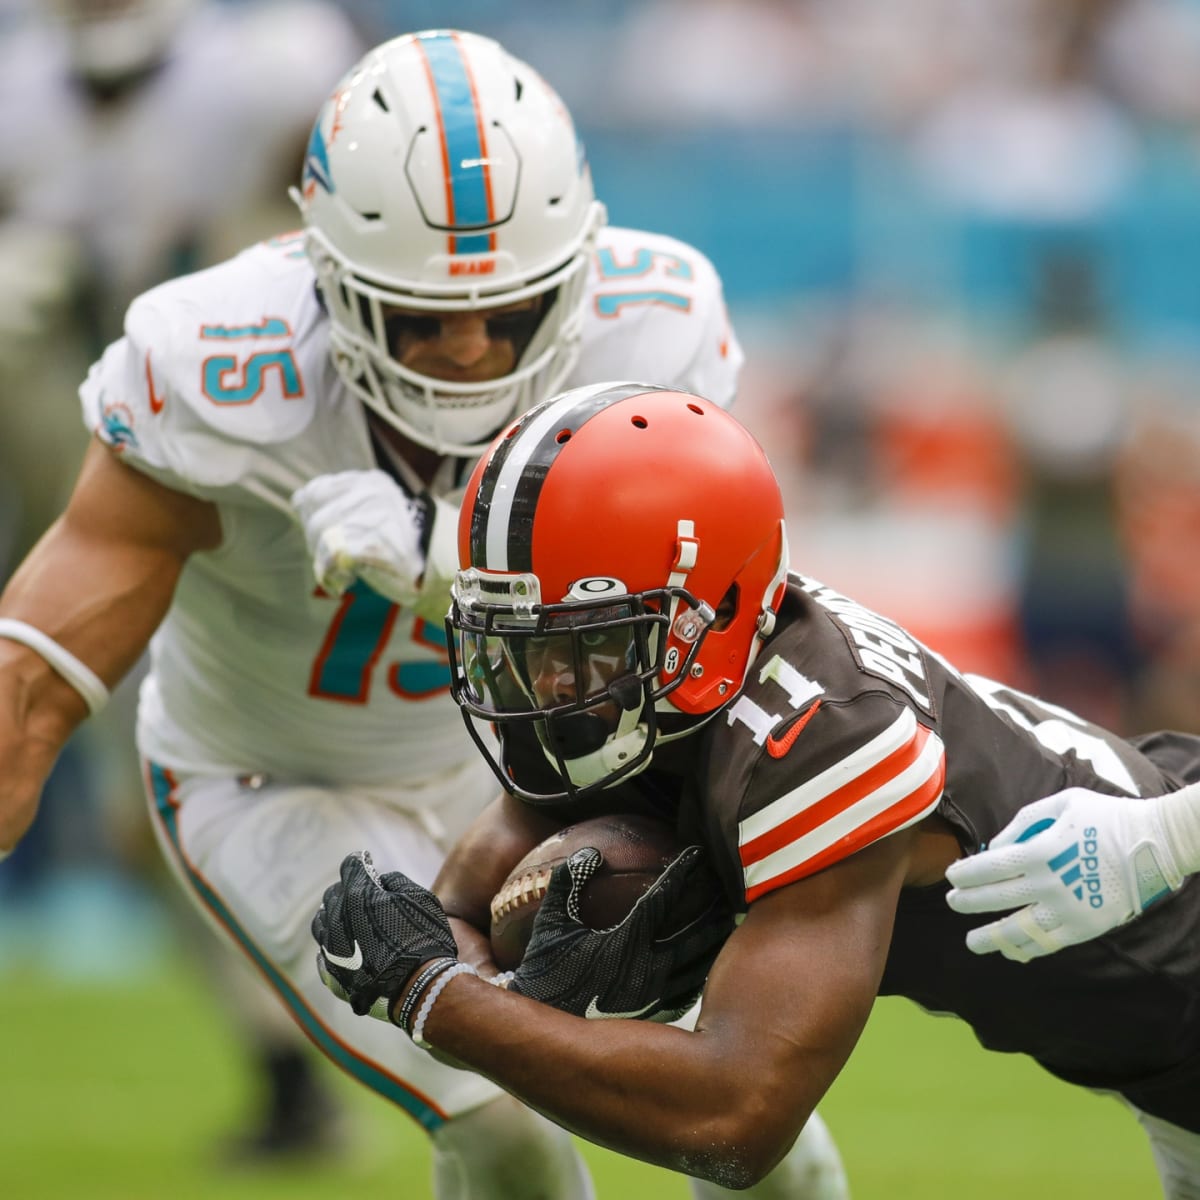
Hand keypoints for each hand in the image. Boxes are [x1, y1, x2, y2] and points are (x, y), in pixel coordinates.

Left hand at [291, 470, 426, 604]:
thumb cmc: (400, 548)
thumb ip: (337, 505)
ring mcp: (373, 515)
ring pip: (322, 537)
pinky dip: (330, 575)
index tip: (326, 540)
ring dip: (324, 562)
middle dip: (316, 546)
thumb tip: (298, 501)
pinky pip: (332, 557)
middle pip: (316, 517)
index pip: (315, 492)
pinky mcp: (374, 542)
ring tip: (343, 574)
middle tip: (334, 563)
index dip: (311, 520)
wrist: (441, 571)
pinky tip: (343, 583)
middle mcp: (370, 492)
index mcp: (369, 482)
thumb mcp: (369, 516)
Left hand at [311, 851, 457, 1020]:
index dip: (361, 861)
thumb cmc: (423, 938)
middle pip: (333, 894)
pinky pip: (323, 954)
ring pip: (322, 923)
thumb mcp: (419, 897)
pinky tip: (343, 947)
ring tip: (348, 918)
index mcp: (358, 894)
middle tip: (363, 891)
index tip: (368, 861)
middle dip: (347, 888)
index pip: (351, 866)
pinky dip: (332, 946)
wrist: (419, 988)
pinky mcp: (333, 974)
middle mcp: (337, 918)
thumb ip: (396, 881)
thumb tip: (381, 881)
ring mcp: (332, 948)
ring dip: (334, 915)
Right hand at [510, 845, 733, 1021]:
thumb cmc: (545, 974)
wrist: (547, 1037)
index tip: (696, 855)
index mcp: (624, 944)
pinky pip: (692, 986)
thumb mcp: (550, 926)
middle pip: (694, 930)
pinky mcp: (658, 1014)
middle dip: (711, 903)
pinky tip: (708, 953)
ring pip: (700, 960)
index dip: (682, 874)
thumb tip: (591, 853)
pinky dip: (704, 965)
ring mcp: (657, 996)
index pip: (663, 900)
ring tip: (727, 912)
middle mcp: (647, 971)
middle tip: (723, 882)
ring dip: (714, 934)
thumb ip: (568, 884)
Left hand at [945, 788, 1184, 961]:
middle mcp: (1048, 883)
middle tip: (952, 903)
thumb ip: (1023, 822)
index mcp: (1039, 850)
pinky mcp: (1085, 926)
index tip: (951, 877)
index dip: (965, 874)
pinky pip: (1048, 943)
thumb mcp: (1060, 804)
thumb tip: (994, 847)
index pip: (988, 867)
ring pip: (1018, 929)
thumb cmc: (1105, 817)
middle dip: (968, 902)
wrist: (1156, 843)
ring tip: (972, 941)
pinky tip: (1010, 952)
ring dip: (991, 937)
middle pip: (995, 897)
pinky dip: (1026, 949)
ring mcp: (1067, 909)